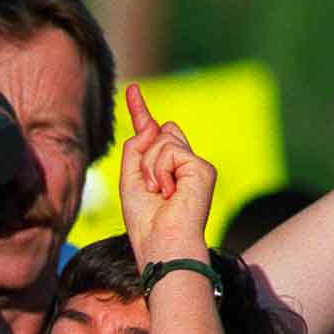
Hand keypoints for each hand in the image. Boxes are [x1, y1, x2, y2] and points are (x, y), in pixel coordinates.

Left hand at [120, 84, 214, 267]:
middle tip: (150, 188)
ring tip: (158, 192)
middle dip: (144, 155)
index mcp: (166, 169)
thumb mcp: (130, 181)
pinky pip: (169, 150)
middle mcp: (184, 164)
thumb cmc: (145, 221)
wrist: (161, 243)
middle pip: (159, 132)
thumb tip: (153, 124)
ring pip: (162, 140)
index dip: (140, 111)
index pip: (154, 133)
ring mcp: (196, 165)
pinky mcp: (202, 168)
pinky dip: (160, 170)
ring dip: (149, 167)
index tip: (131, 90)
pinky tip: (167, 190)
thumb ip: (136, 151)